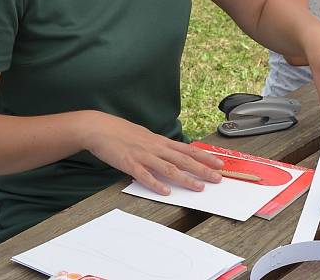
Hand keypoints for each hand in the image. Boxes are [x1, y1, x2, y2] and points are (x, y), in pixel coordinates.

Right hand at [83, 111, 223, 194]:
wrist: (99, 128)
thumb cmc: (122, 133)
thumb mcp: (146, 137)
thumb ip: (160, 146)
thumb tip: (173, 153)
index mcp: (160, 141)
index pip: (188, 149)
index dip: (205, 156)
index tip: (219, 163)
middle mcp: (156, 147)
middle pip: (184, 159)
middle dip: (203, 169)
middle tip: (218, 178)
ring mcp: (143, 155)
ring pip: (169, 168)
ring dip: (185, 178)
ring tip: (199, 187)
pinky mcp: (129, 163)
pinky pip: (145, 175)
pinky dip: (156, 184)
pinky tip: (166, 191)